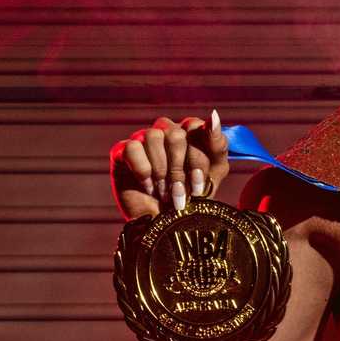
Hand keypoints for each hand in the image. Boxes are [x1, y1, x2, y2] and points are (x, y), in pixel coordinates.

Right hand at [109, 109, 229, 220]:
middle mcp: (166, 131)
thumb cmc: (194, 196)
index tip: (199, 180)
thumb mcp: (215, 173)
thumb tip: (213, 116)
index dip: (197, 157)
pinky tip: (148, 186)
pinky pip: (132, 147)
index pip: (195, 127)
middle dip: (180, 169)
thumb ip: (217, 144)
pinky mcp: (122, 151)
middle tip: (181, 191)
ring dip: (162, 172)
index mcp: (190, 133)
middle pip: (175, 134)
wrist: (168, 224)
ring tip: (165, 192)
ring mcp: (143, 139)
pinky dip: (143, 171)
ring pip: (153, 137)